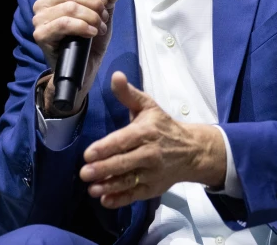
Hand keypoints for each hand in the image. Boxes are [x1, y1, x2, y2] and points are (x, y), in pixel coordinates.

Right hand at [32, 0, 121, 114]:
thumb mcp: (103, 15)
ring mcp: (39, 19)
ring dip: (91, 17)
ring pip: (70, 7)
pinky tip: (91, 33)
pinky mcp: (41, 35)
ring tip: (98, 27)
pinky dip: (82, 27)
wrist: (83, 70)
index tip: (104, 1)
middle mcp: (43, 3)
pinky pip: (64, 23)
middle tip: (102, 18)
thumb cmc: (89, 40)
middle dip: (95, 4)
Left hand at [79, 72, 227, 207]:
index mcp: (146, 132)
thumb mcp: (148, 106)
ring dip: (110, 186)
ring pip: (129, 181)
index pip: (123, 140)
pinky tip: (106, 201)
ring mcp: (152, 173)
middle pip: (124, 162)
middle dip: (103, 169)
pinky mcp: (153, 188)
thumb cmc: (164, 127)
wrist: (192, 151)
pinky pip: (136, 195)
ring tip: (92, 189)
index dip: (105, 148)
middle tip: (84, 173)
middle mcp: (150, 153)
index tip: (88, 154)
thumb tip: (115, 76)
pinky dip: (121, 199)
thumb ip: (128, 94)